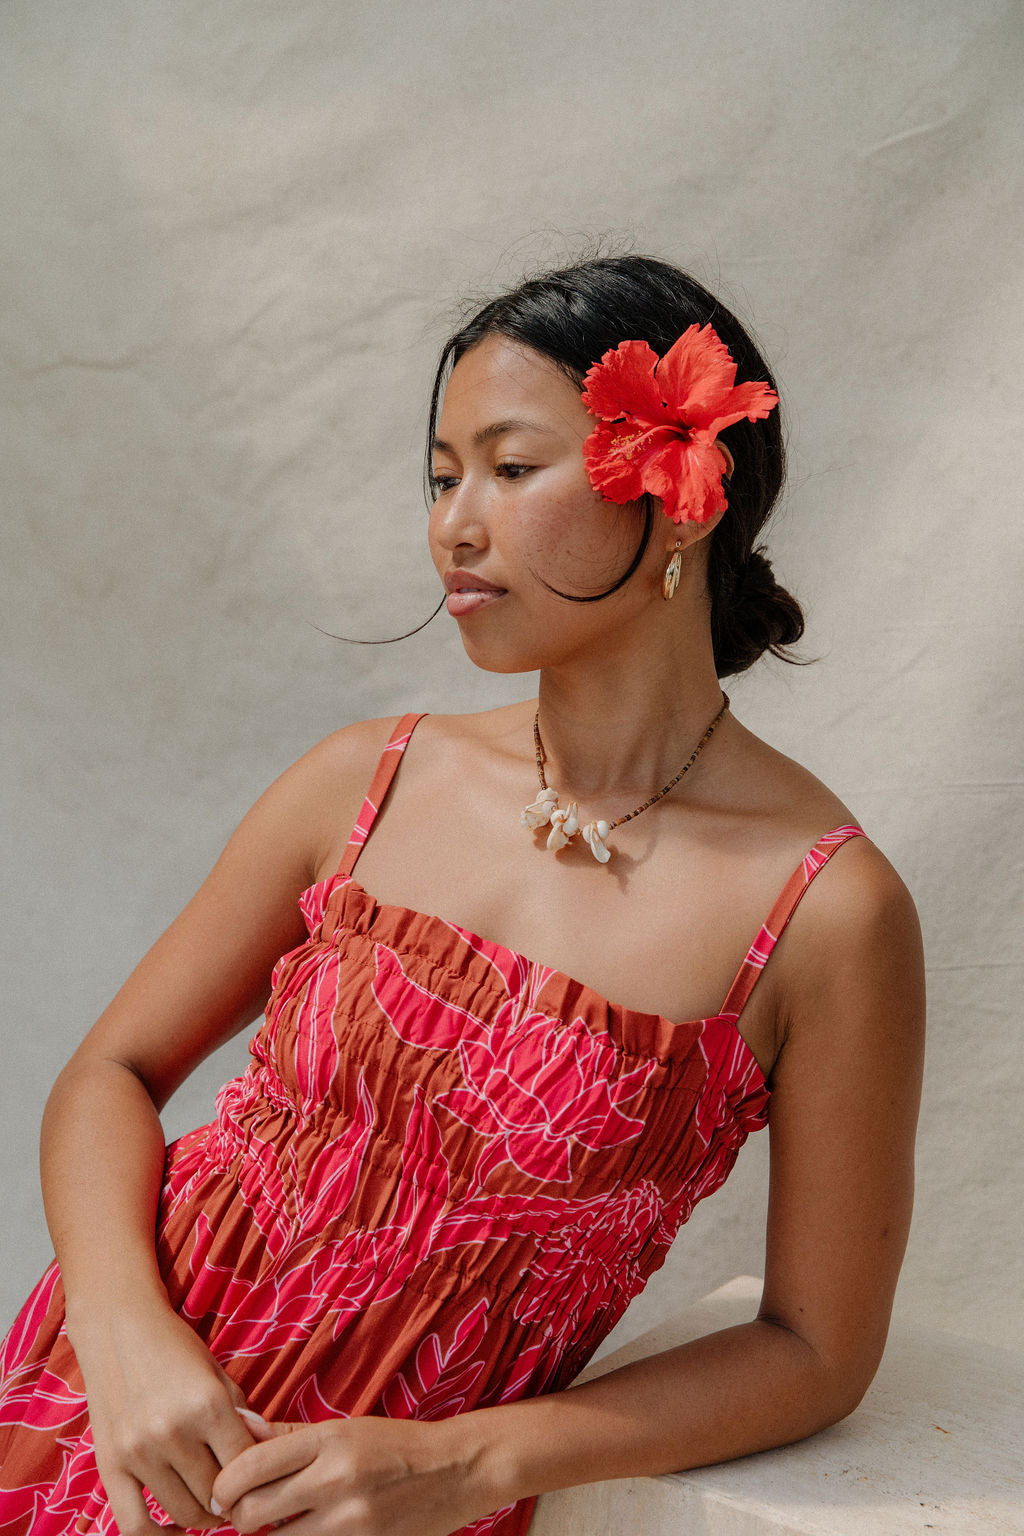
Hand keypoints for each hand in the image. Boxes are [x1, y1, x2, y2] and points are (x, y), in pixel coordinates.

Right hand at [70, 1299, 256, 1533]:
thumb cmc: (175, 1348)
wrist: (118, 1327)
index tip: (262, 1482)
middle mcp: (173, 1431)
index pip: (246, 1467)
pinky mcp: (110, 1465)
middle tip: (238, 1497)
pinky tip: (176, 1529)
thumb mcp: (218, 1374)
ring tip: (211, 1504)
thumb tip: (268, 1458)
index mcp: (208, 1405)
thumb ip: (243, 1417)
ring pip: (182, 1513)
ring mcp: (138, 1451)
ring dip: (202, 1518)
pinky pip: (134, 1526)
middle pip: (216, 1496)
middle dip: (232, 1501)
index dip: (259, 1480)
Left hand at [211, 1415, 488, 1535]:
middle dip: (240, 1517)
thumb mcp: (343, 1428)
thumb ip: (286, 1434)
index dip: (225, 1484)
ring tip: (281, 1522)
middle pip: (252, 1512)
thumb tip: (237, 1424)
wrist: (456, 1471)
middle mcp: (336, 1480)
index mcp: (328, 1439)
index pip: (249, 1465)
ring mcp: (351, 1522)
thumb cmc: (394, 1445)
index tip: (226, 1489)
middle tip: (245, 1512)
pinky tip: (309, 1532)